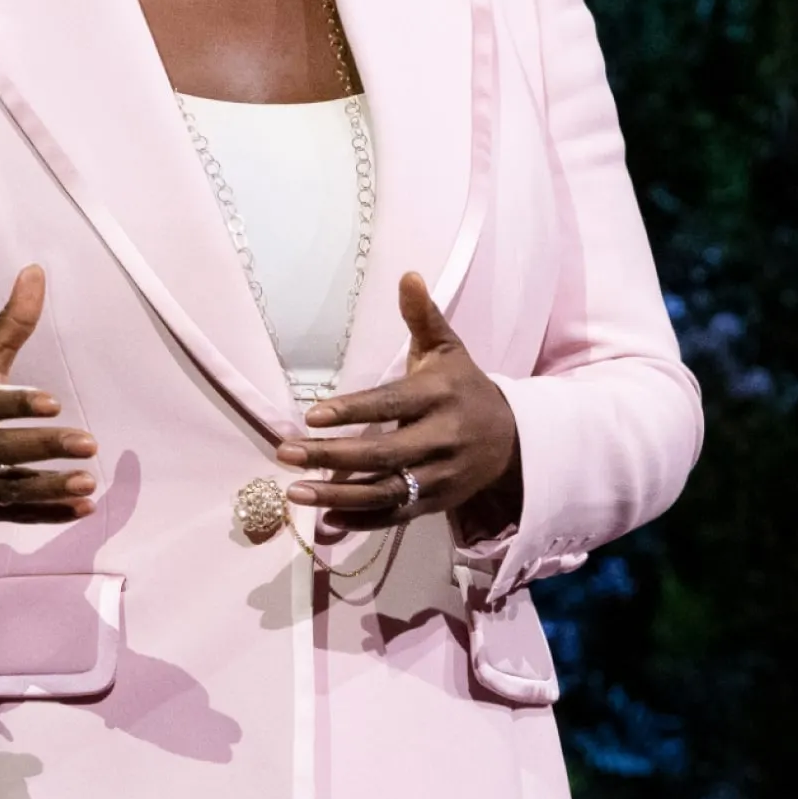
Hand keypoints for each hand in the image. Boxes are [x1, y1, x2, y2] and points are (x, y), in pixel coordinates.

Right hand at [0, 265, 100, 550]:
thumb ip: (8, 327)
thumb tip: (37, 271)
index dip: (17, 404)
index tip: (54, 401)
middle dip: (43, 448)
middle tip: (89, 442)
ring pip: (7, 491)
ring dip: (48, 490)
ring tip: (87, 483)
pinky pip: (14, 516)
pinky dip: (47, 515)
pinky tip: (83, 508)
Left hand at [281, 273, 522, 539]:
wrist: (512, 439)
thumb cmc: (465, 387)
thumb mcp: (448, 349)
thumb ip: (423, 317)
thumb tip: (408, 275)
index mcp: (441, 395)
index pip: (391, 404)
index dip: (353, 411)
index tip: (311, 415)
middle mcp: (442, 439)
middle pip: (383, 454)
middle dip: (332, 456)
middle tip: (285, 453)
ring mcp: (440, 477)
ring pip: (386, 492)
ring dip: (338, 496)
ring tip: (295, 492)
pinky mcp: (436, 504)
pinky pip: (396, 517)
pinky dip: (362, 522)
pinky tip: (326, 522)